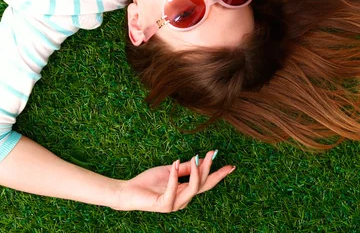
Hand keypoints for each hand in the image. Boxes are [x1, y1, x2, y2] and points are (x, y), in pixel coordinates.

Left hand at [112, 150, 234, 211]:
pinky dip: (175, 176)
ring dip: (196, 172)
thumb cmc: (148, 182)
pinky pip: (173, 190)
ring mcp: (175, 204)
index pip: (206, 183)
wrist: (129, 191)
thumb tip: (199, 159)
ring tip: (196, 158)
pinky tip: (175, 163)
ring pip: (193, 188)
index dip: (218, 175)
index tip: (231, 165)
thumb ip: (184, 168)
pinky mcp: (164, 205)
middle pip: (202, 184)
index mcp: (185, 191)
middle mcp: (183, 199)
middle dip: (209, 169)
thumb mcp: (170, 170)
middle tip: (213, 154)